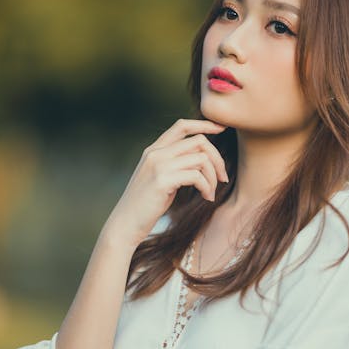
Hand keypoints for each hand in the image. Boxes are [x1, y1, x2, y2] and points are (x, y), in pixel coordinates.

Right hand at [102, 118, 227, 248]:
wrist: (125, 224)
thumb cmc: (145, 205)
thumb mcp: (159, 178)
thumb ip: (174, 164)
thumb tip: (200, 159)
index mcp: (154, 150)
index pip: (182, 126)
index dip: (204, 124)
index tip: (222, 129)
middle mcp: (156, 153)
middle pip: (198, 141)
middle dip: (217, 158)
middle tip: (223, 177)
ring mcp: (158, 165)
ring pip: (201, 159)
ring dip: (213, 177)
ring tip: (211, 193)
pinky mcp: (162, 180)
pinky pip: (196, 176)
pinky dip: (207, 187)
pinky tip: (207, 198)